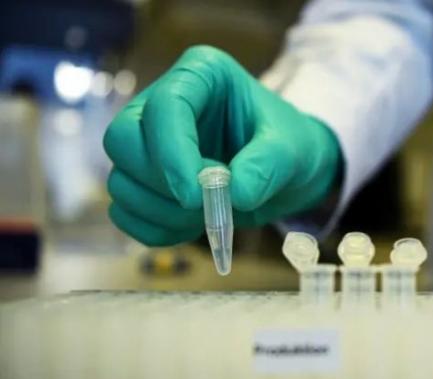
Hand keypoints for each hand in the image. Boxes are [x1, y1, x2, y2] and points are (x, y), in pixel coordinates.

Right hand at [103, 46, 340, 245]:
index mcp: (200, 75)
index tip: (196, 195)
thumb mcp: (292, 150)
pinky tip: (192, 228)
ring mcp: (148, 143)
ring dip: (162, 211)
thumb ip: (267, 166)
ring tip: (210, 214)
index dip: (171, 153)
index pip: (163, 106)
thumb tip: (234, 193)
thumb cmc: (291, 146)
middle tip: (203, 204)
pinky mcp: (145, 180)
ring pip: (120, 181)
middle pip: (121, 140)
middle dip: (160, 182)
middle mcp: (162, 103)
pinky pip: (125, 212)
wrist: (288, 173)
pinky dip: (155, 229)